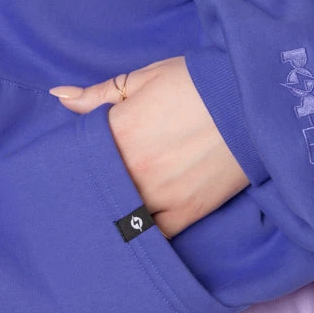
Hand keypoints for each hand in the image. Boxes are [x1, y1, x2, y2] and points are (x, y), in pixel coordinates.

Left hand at [48, 56, 249, 238]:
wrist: (255, 99)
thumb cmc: (198, 83)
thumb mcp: (145, 78)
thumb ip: (97, 94)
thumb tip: (58, 97)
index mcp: (120, 132)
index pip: (76, 154)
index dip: (71, 157)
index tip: (67, 160)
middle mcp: (136, 170)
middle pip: (95, 189)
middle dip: (86, 188)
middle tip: (77, 190)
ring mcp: (162, 196)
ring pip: (119, 217)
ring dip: (110, 212)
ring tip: (104, 208)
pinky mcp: (188, 213)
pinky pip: (153, 235)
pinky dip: (141, 232)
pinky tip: (133, 225)